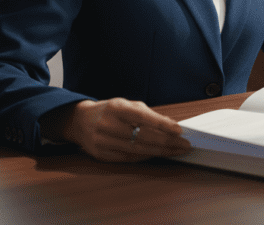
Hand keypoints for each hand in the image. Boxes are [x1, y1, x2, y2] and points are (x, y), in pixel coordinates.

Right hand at [46, 98, 190, 161]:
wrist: (80, 121)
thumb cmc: (109, 111)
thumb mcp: (127, 105)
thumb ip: (148, 114)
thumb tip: (170, 125)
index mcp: (116, 108)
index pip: (143, 118)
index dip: (163, 125)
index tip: (179, 131)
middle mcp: (108, 125)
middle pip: (143, 137)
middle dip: (167, 142)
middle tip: (184, 145)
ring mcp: (103, 141)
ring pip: (138, 150)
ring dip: (160, 152)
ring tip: (176, 151)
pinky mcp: (101, 155)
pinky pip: (129, 158)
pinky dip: (146, 157)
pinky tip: (158, 154)